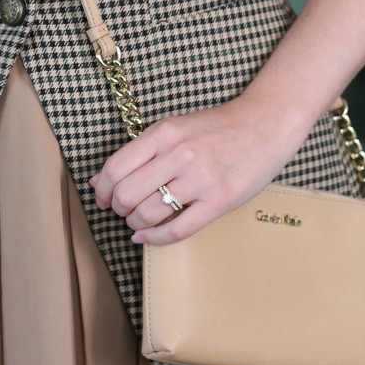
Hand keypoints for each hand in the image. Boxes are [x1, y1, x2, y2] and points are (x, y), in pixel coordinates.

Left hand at [89, 94, 297, 246]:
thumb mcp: (174, 129)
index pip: (116, 168)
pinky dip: (154, 238)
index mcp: (164, 133)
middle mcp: (179, 154)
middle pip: (127, 194)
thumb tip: (99, 180)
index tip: (102, 198)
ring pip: (147, 213)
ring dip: (134, 224)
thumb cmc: (216, 129)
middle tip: (121, 211)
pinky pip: (177, 229)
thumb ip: (139, 152)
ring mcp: (200, 179)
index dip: (102, 189)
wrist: (264, 125)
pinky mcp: (218, 201)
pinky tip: (147, 237)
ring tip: (137, 221)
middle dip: (117, 208)